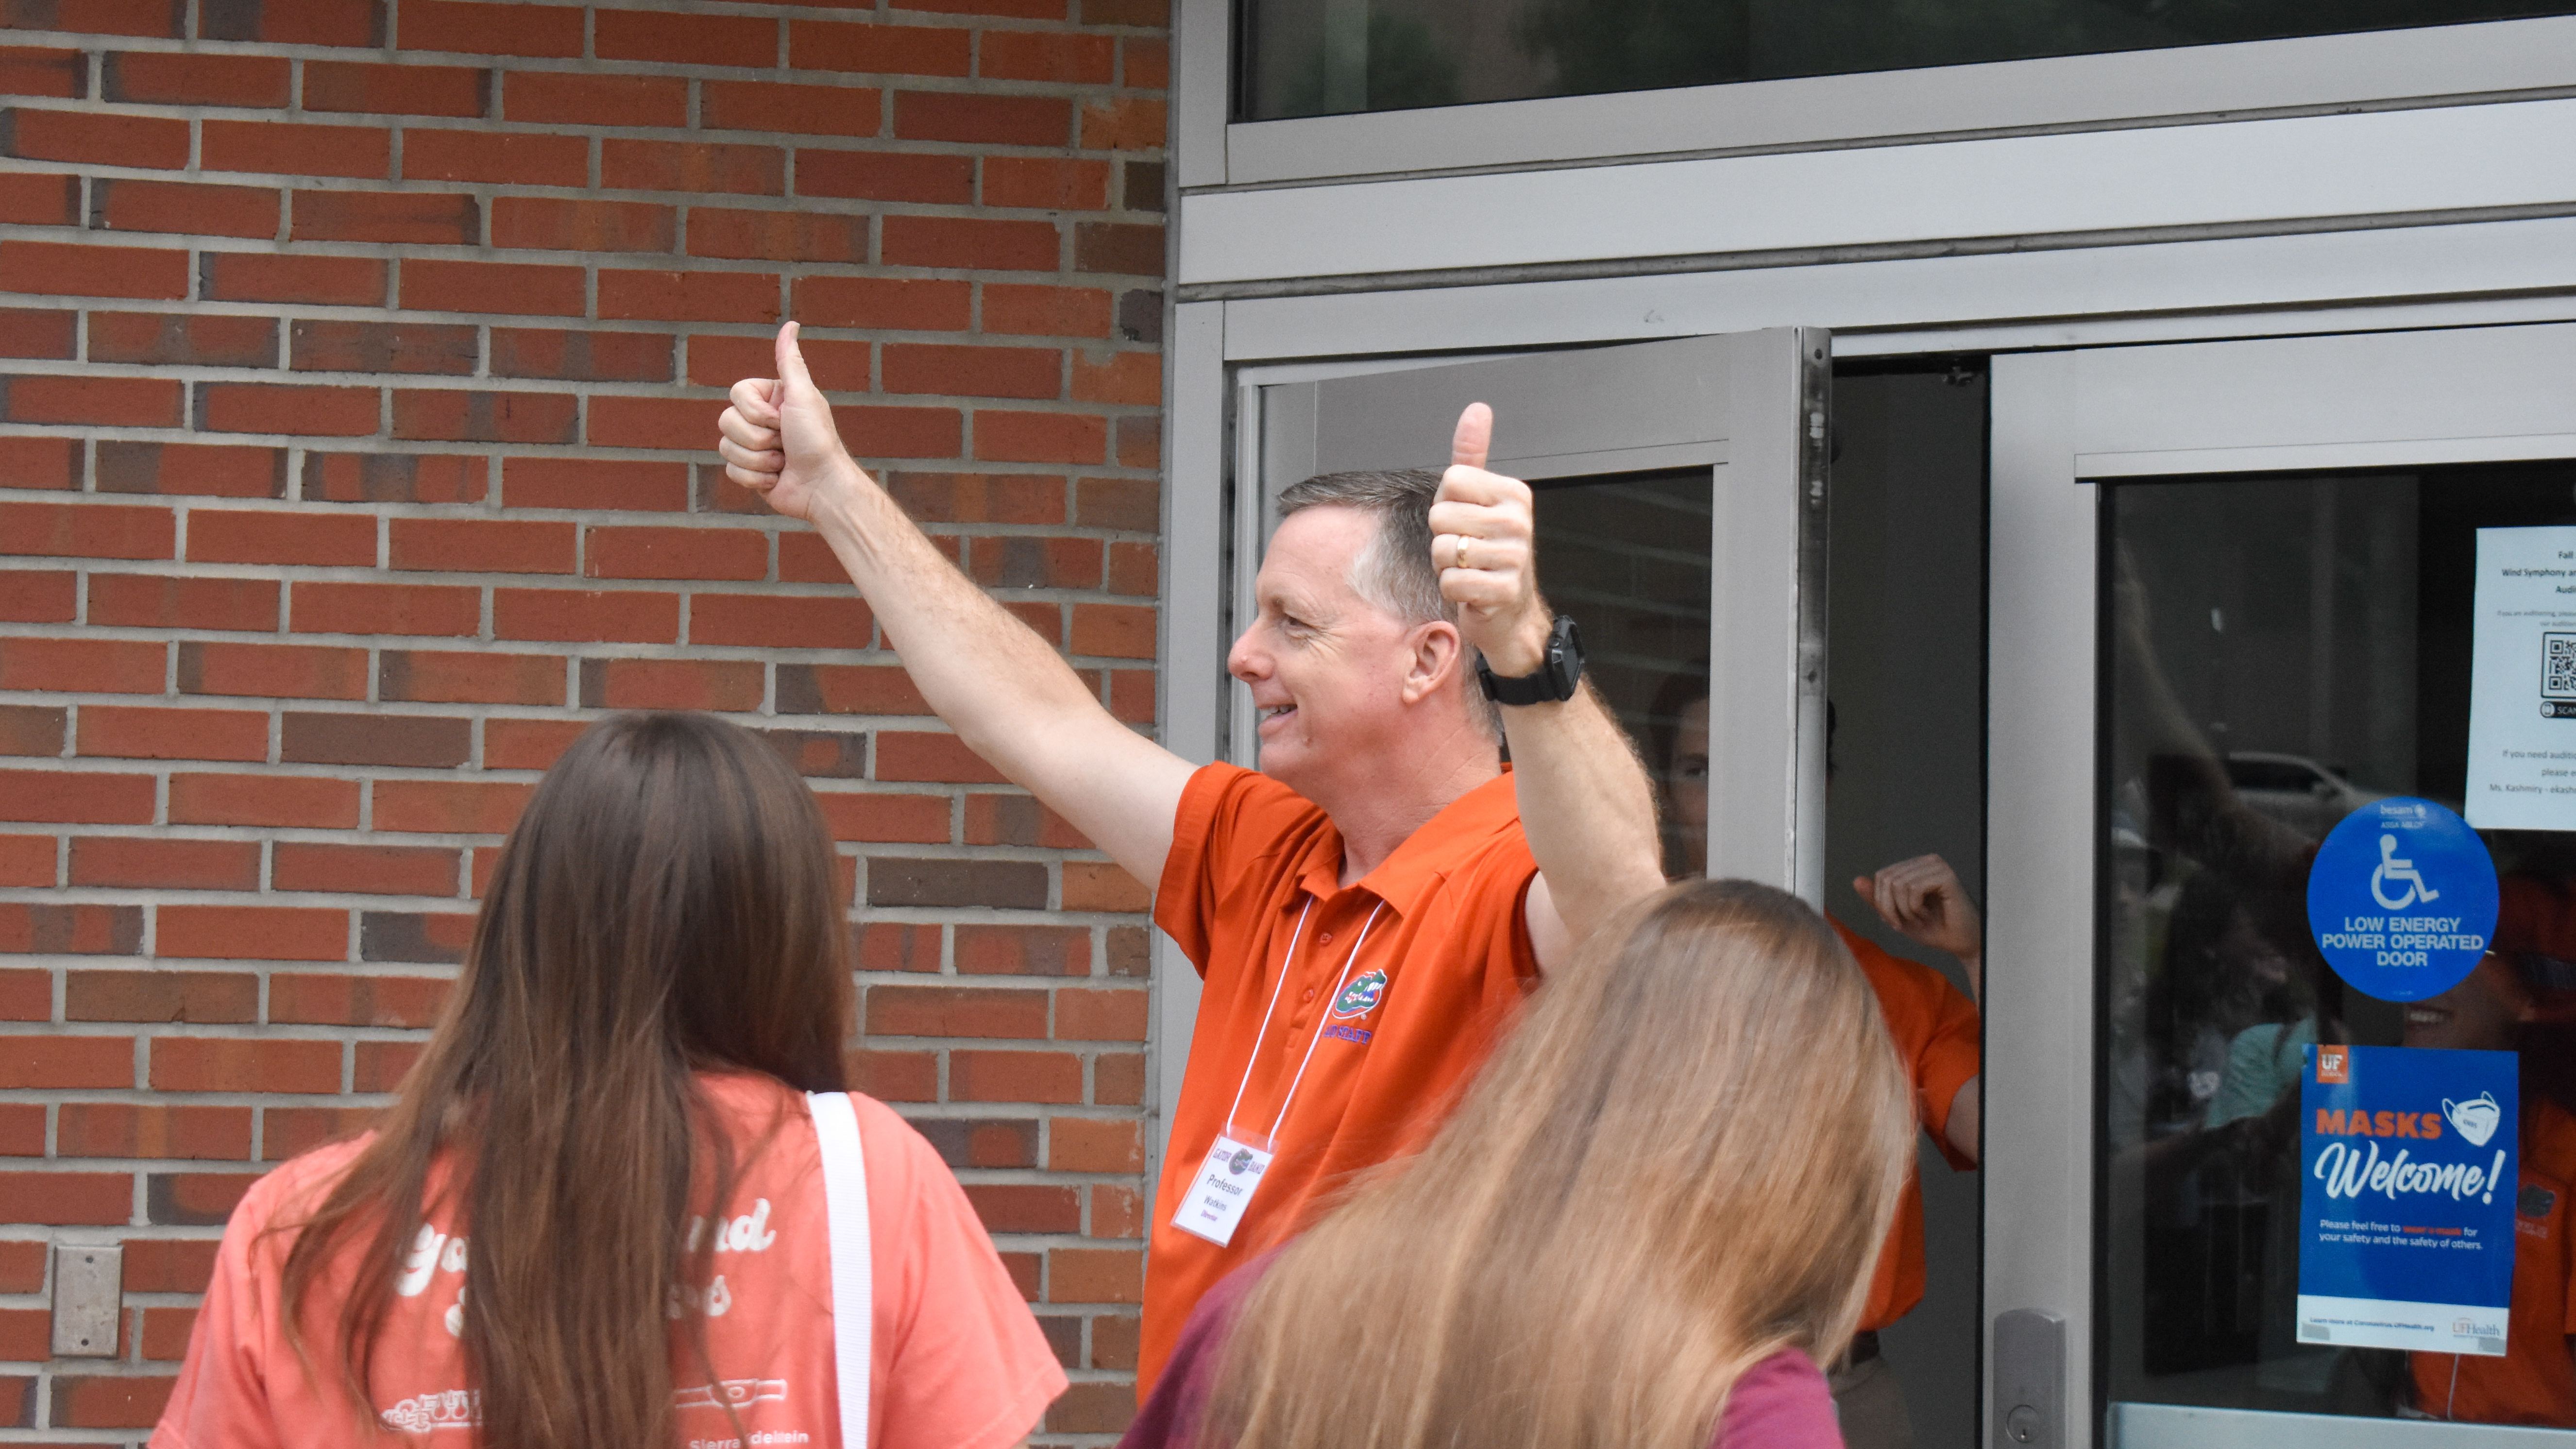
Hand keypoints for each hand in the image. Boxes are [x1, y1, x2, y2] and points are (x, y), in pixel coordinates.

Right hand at [715, 322, 859, 521]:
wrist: (822, 485)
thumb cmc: (816, 440)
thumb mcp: (803, 395)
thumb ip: (790, 361)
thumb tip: (791, 324)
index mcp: (770, 398)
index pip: (736, 393)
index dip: (756, 412)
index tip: (782, 419)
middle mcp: (760, 419)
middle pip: (726, 421)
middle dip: (758, 438)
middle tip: (785, 443)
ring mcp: (753, 446)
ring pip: (725, 447)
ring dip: (759, 460)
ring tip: (783, 463)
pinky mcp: (749, 471)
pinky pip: (730, 470)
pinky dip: (755, 478)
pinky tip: (776, 478)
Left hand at [1428, 403, 1548, 676]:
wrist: (1511, 613)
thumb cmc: (1489, 553)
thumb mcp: (1481, 500)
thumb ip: (1473, 455)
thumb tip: (1477, 409)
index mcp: (1513, 493)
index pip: (1450, 479)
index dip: (1447, 504)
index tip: (1467, 521)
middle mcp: (1518, 520)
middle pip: (1441, 515)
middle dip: (1443, 538)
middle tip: (1467, 551)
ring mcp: (1515, 556)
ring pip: (1442, 549)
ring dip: (1446, 566)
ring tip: (1469, 570)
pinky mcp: (1505, 590)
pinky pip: (1451, 581)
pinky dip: (1453, 590)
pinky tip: (1472, 590)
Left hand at [1853, 853, 1982, 965]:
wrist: (1962, 944)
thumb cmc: (1934, 929)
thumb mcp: (1898, 916)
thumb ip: (1878, 899)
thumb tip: (1856, 880)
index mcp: (1914, 867)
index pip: (1881, 876)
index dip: (1881, 903)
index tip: (1896, 921)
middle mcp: (1926, 861)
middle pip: (1886, 879)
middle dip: (1890, 908)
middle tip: (1906, 923)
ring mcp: (1937, 866)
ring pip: (1898, 884)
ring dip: (1904, 910)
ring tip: (1920, 919)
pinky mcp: (1946, 876)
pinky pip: (1914, 888)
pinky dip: (1915, 908)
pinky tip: (1928, 915)